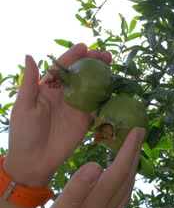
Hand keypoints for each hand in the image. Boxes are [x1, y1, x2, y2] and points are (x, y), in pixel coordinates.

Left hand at [3, 44, 112, 187]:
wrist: (34, 161)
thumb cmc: (23, 133)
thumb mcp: (23, 106)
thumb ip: (29, 82)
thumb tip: (29, 55)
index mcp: (47, 88)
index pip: (62, 66)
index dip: (73, 55)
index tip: (85, 46)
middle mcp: (64, 94)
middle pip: (81, 73)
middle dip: (92, 61)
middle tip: (104, 54)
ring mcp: (77, 106)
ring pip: (92, 85)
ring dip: (102, 74)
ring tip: (111, 64)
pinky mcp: (86, 119)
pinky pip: (99, 105)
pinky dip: (107, 95)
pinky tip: (115, 86)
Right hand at [40, 127, 145, 207]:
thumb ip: (74, 193)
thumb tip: (97, 165)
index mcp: (95, 207)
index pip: (118, 173)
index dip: (129, 150)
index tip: (137, 130)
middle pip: (127, 179)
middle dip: (135, 153)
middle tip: (140, 131)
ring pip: (127, 189)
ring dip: (132, 167)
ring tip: (133, 150)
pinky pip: (122, 199)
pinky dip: (125, 182)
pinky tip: (122, 180)